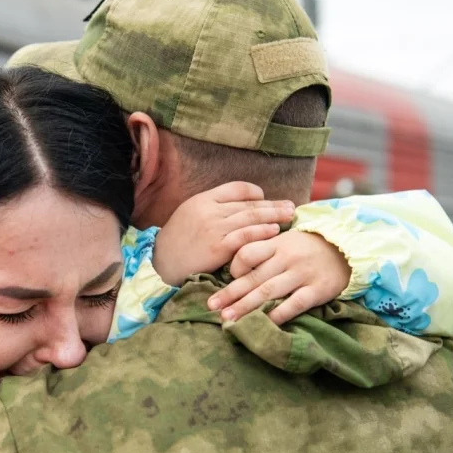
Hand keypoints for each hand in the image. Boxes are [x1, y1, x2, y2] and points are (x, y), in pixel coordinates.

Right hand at [152, 182, 295, 285]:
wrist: (161, 264)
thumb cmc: (177, 242)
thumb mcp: (190, 215)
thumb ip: (212, 208)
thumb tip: (239, 206)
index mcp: (203, 199)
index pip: (237, 188)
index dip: (256, 193)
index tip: (267, 200)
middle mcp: (209, 209)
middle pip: (248, 203)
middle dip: (273, 204)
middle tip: (291, 206)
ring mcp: (213, 227)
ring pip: (250, 217)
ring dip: (273, 216)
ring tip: (289, 216)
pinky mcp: (217, 246)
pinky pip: (245, 236)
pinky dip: (261, 232)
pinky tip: (275, 231)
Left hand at [207, 230, 350, 324]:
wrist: (347, 248)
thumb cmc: (308, 247)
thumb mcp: (285, 240)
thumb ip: (263, 251)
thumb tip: (234, 270)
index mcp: (276, 244)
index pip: (247, 253)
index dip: (234, 267)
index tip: (226, 280)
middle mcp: (286, 258)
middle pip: (253, 277)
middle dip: (230, 294)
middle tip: (212, 307)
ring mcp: (302, 274)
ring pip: (268, 292)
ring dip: (246, 307)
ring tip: (229, 319)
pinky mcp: (317, 289)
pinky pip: (294, 304)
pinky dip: (278, 314)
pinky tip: (264, 323)